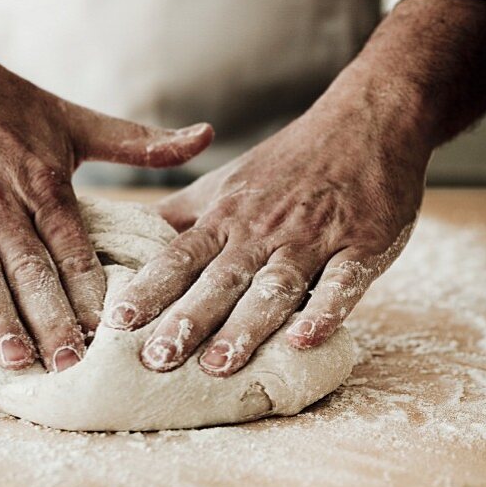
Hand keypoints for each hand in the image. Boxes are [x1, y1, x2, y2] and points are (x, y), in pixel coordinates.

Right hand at [0, 49, 211, 371]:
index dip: (93, 293)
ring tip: (14, 358)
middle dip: (52, 318)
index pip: (74, 248)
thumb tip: (207, 136)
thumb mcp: (72, 119)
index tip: (112, 336)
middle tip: (70, 364)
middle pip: (30, 266)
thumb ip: (136, 141)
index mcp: (43, 181)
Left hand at [103, 0, 485, 375]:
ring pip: (274, 288)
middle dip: (188, 319)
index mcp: (228, 217)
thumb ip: (185, 213)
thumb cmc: (290, 160)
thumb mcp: (228, 181)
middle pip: (220, 280)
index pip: (180, 256)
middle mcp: (263, 231)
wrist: (367, 121)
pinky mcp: (361, 245)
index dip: (149, 289)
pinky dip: (324, 312)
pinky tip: (304, 341)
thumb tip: (135, 232)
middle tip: (158, 359)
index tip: (118, 322)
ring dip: (246, 327)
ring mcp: (312, 239)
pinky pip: (342, 283)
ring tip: (219, 365)